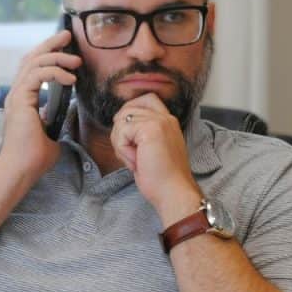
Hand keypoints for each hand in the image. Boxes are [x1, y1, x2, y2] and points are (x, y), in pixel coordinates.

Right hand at [0, 29, 81, 179]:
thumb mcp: (52, 133)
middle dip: (50, 44)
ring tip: (76, 61)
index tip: (66, 48)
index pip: (33, 68)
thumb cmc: (34, 157)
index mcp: (23, 99)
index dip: (48, 54)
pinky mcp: (21, 99)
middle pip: (31, 57)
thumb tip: (65, 113)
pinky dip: (55, 72)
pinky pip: (38, 74)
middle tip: (67, 35)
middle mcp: (17, 93)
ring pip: (34, 61)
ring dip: (57, 57)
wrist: (21, 169)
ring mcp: (17, 95)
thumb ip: (55, 119)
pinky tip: (70, 79)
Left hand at [111, 93, 202, 225]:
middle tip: (131, 152)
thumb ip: (140, 133)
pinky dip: (123, 151)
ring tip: (136, 160)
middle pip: (129, 107)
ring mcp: (159, 121)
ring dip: (121, 144)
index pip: (146, 99)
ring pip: (121, 121)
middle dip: (121, 130)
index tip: (131, 138)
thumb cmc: (162, 179)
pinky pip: (121, 132)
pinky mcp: (150, 128)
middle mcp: (165, 117)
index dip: (130, 113)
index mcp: (168, 122)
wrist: (173, 192)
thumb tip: (119, 123)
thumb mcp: (150, 150)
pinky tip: (136, 162)